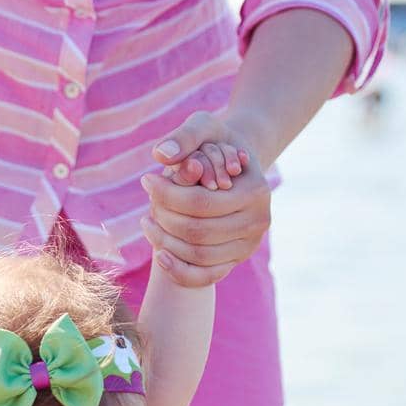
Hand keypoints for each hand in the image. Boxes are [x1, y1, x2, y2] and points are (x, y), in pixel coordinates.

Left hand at [140, 109, 271, 287]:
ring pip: (198, 255)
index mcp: (256, 190)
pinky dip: (179, 271)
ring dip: (165, 242)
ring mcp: (248, 246)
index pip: (200, 202)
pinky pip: (205, 277)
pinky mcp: (236, 261)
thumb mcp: (204, 127)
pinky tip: (160, 254)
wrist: (235, 167)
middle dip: (165, 218)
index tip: (146, 180)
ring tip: (147, 222)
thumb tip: (161, 155)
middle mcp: (258, 222)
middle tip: (147, 203)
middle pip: (198, 231)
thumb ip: (184, 136)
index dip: (167, 194)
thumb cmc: (218, 143)